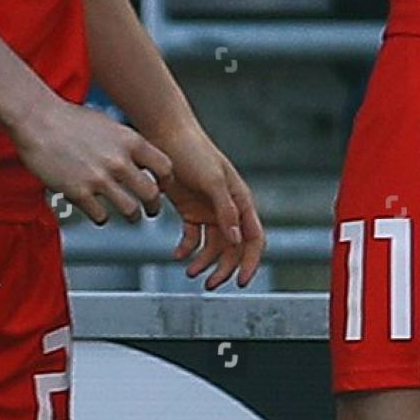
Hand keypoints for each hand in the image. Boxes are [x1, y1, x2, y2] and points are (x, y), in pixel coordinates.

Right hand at [14, 97, 173, 225]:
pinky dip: (101, 217)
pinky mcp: (79, 192)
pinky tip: (98, 212)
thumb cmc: (69, 119)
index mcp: (129, 140)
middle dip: (154, 206)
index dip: (166, 182)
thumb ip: (125, 143)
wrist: (38, 120)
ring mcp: (99, 178)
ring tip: (130, 217)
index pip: (164, 167)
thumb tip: (138, 159)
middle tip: (151, 210)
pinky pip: (100, 216)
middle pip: (151, 194)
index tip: (163, 188)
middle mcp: (118, 160)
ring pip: (130, 210)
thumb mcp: (108, 124)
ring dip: (132, 217)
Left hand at [159, 123, 264, 289]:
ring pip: (212, 246)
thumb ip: (226, 210)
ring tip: (189, 271)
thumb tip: (236, 239)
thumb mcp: (213, 180)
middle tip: (210, 284)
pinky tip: (177, 255)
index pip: (254, 238)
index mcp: (240, 200)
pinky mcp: (190, 210)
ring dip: (204, 262)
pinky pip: (193, 238)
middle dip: (224, 268)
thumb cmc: (194, 151)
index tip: (242, 282)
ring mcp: (208, 210)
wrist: (165, 135)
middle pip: (233, 248)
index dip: (251, 261)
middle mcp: (227, 208)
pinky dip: (186, 249)